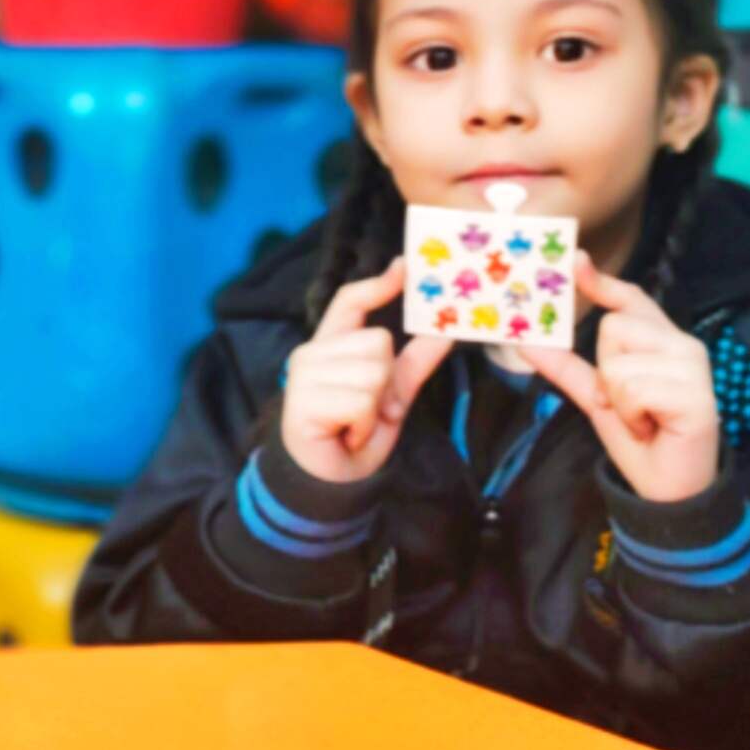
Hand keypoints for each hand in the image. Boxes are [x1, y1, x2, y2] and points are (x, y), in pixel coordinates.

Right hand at [281, 258, 454, 484]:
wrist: (331, 480)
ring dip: (376, 409)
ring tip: (357, 424)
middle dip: (386, 383)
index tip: (406, 269)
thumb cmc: (357, 431)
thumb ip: (415, 361)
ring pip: (373, 372)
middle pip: (378, 343)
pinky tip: (347, 434)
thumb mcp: (394, 393)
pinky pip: (362, 401)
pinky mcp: (304, 400)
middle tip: (369, 410)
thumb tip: (445, 330)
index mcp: (331, 345)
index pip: (350, 302)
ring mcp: (304, 376)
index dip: (378, 285)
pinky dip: (365, 425)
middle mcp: (311, 353)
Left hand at [518, 254, 721, 503]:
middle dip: (606, 372)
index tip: (575, 261)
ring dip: (618, 400)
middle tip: (629, 405)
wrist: (669, 488)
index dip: (602, 282)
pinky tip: (653, 427)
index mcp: (660, 340)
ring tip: (642, 418)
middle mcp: (682, 344)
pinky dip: (631, 414)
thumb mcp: (595, 396)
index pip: (631, 300)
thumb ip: (566, 366)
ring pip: (618, 361)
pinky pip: (632, 387)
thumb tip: (528, 340)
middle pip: (612, 328)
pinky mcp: (696, 392)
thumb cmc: (639, 438)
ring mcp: (693, 365)